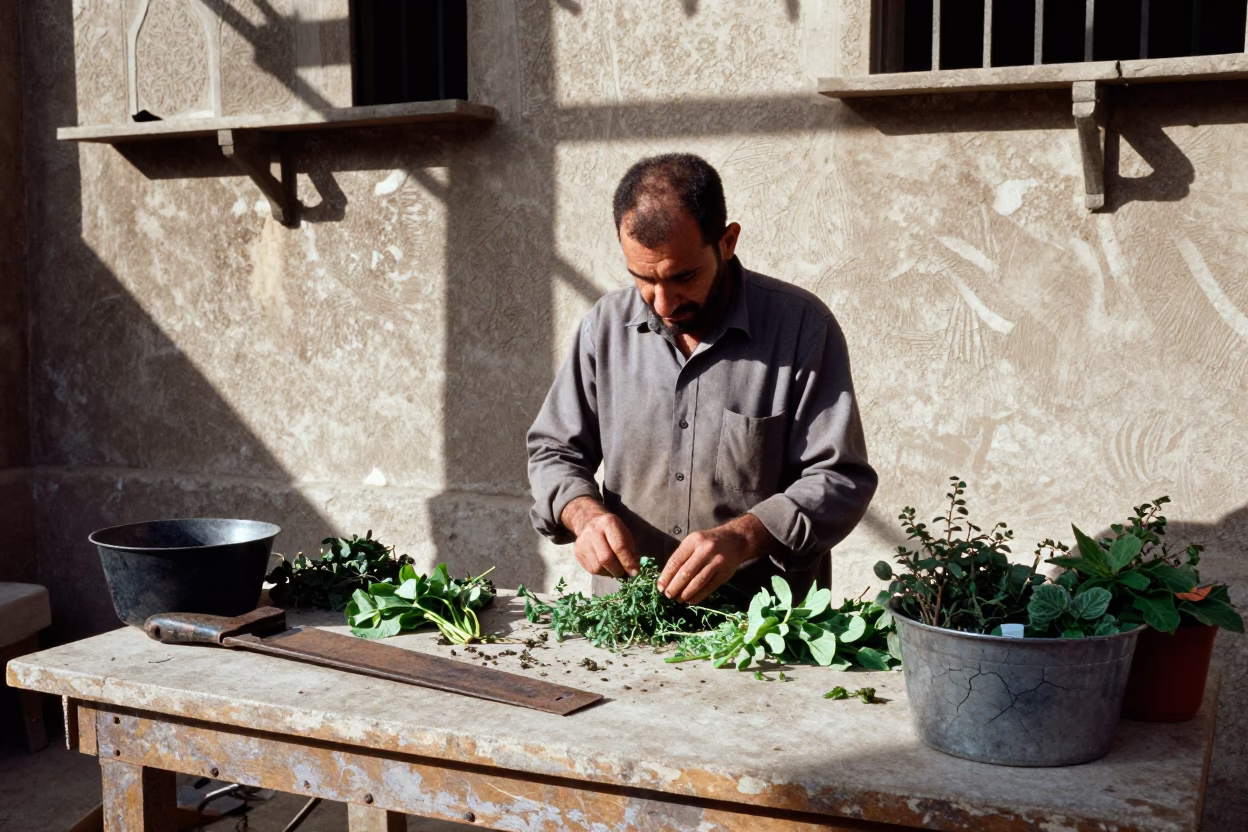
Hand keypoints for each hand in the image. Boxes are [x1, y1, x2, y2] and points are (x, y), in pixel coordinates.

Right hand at [561, 497, 640, 578]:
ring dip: (609, 573)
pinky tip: (606, 567)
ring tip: (615, 570)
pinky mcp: (577, 551)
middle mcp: (593, 531)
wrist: (590, 521)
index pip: (619, 546)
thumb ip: (631, 551)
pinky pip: (591, 569)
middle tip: (624, 574)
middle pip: (606, 558)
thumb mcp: (625, 534)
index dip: (628, 562)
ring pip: (597, 567)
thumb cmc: (612, 531)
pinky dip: (602, 572)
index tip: (635, 572)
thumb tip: (633, 570)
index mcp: (609, 523)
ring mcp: (583, 541)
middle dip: (618, 570)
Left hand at [658, 514, 775, 602]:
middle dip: (674, 587)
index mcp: (693, 541)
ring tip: (678, 599)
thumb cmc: (708, 542)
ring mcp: (716, 562)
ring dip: (685, 593)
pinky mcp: (725, 573)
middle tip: (668, 595)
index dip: (666, 576)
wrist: (735, 540)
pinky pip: (709, 587)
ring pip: (698, 582)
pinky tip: (691, 600)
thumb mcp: (693, 542)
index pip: (676, 561)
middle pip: (686, 573)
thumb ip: (681, 556)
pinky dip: (698, 596)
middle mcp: (705, 550)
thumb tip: (666, 578)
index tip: (660, 587)